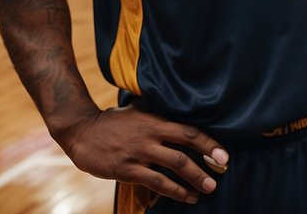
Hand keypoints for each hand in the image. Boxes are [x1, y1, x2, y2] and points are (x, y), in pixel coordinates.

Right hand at [55, 105, 227, 204]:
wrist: (82, 130)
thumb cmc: (113, 122)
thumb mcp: (139, 111)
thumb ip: (159, 114)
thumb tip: (183, 112)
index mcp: (156, 121)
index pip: (188, 131)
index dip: (209, 143)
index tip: (224, 155)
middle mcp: (150, 136)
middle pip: (185, 149)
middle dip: (206, 163)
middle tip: (222, 172)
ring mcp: (138, 153)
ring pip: (173, 166)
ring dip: (194, 179)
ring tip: (208, 189)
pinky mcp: (126, 169)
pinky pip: (155, 182)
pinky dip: (173, 191)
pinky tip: (186, 197)